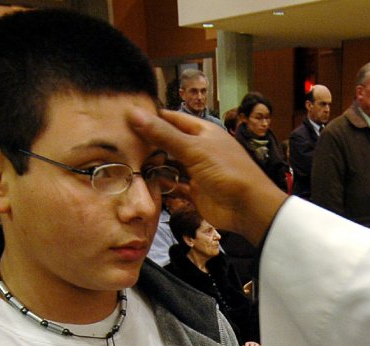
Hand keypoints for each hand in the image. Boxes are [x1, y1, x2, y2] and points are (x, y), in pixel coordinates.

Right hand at [128, 108, 288, 244]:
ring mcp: (197, 171)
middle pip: (169, 141)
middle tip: (121, 142)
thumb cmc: (226, 170)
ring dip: (154, 164)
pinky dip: (163, 184)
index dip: (152, 117)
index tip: (126, 118)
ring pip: (170, 164)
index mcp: (202, 131)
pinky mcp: (195, 192)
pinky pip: (175, 185)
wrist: (248, 207)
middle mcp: (199, 148)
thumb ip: (163, 134)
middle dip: (149, 142)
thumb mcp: (193, 148)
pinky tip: (145, 182)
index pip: (172, 118)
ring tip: (128, 161)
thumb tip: (134, 114)